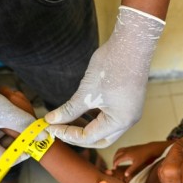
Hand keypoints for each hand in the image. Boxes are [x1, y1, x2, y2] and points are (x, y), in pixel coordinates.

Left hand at [45, 6, 164, 147]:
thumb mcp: (87, 91)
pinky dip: (95, 118)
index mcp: (120, 121)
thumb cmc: (111, 66)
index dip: (68, 134)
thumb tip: (52, 120)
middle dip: (79, 137)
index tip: (51, 127)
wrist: (132, 43)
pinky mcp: (129, 102)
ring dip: (87, 127)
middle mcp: (128, 120)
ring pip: (106, 129)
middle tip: (59, 130)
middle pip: (100, 139)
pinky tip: (81, 111)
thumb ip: (69, 109)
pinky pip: (111, 117)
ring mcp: (131, 111)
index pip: (89, 137)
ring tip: (67, 120)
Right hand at [111, 141, 172, 179]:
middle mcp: (126, 150)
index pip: (117, 159)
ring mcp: (129, 148)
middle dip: (114, 159)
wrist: (150, 148)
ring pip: (119, 150)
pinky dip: (120, 152)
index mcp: (126, 155)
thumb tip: (125, 175)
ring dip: (116, 155)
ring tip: (116, 159)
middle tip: (114, 165)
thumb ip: (131, 169)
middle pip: (116, 154)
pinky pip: (122, 148)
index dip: (114, 164)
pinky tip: (123, 155)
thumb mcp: (137, 164)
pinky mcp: (131, 147)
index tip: (114, 168)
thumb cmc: (144, 156)